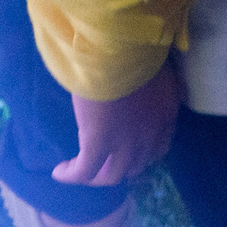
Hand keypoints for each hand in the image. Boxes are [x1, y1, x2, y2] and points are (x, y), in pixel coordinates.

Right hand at [55, 60, 179, 186]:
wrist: (122, 50)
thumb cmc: (137, 50)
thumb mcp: (152, 70)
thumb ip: (149, 84)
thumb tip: (136, 86)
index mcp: (166, 113)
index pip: (160, 146)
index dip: (143, 153)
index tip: (128, 148)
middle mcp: (151, 133)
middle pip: (138, 164)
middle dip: (122, 165)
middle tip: (104, 162)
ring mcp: (126, 141)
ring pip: (113, 175)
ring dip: (98, 176)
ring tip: (82, 169)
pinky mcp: (98, 142)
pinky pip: (84, 170)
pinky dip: (72, 175)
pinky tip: (61, 171)